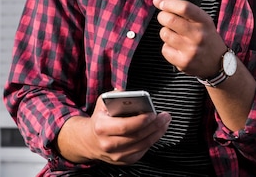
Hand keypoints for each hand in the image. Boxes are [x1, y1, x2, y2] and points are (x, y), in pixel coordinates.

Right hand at [56, 95, 170, 164]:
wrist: (89, 140)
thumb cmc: (100, 118)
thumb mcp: (103, 102)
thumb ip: (116, 96)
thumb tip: (133, 95)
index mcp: (102, 127)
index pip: (125, 126)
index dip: (141, 120)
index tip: (153, 113)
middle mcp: (108, 144)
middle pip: (137, 136)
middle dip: (154, 126)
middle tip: (165, 116)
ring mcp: (116, 156)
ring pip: (142, 145)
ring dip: (157, 133)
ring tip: (165, 123)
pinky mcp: (123, 161)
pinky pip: (141, 152)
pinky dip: (151, 141)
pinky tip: (157, 132)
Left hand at [153, 0, 225, 78]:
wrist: (217, 63)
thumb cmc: (206, 38)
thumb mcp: (204, 21)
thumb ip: (185, 12)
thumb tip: (159, 2)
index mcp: (204, 22)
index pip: (184, 8)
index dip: (169, 3)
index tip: (159, 2)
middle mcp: (198, 35)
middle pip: (170, 20)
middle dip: (162, 16)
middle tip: (163, 17)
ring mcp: (191, 50)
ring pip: (165, 34)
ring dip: (165, 32)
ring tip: (173, 34)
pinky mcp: (184, 62)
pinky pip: (165, 49)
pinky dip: (167, 47)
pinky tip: (176, 48)